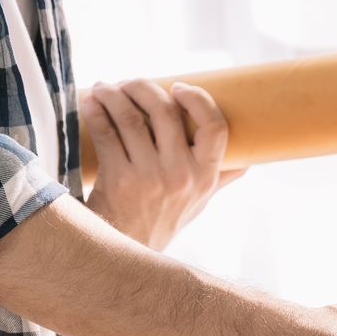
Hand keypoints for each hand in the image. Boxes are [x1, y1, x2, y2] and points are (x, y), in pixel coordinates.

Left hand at [82, 80, 245, 249]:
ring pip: (130, 117)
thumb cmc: (164, 220)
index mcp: (205, 176)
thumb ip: (220, 179)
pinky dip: (95, 112)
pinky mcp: (118, 180)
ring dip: (113, 95)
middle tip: (128, 83)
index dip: (197, 99)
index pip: (215, 126)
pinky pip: (106, 133)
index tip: (178, 86)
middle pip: (165, 111)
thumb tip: (246, 160)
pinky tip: (90, 103)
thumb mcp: (199, 202)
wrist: (127, 252)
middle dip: (142, 87)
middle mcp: (180, 176)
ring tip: (104, 88)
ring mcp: (149, 177)